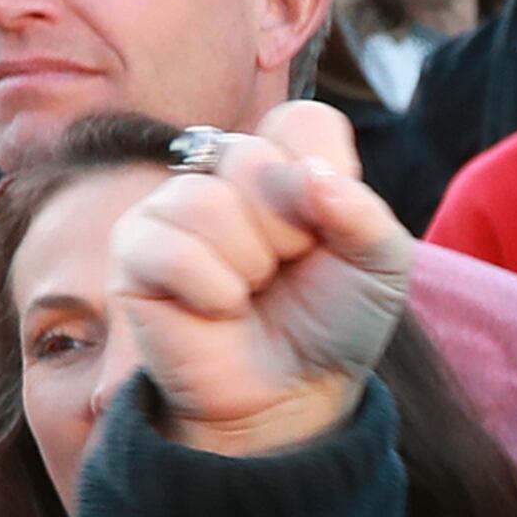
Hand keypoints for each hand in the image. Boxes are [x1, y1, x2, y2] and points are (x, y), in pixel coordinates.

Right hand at [105, 103, 408, 460]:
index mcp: (284, 162)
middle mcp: (222, 172)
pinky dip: (214, 291)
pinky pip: (173, 247)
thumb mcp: (382, 270)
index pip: (304, 122)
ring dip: (252, 265)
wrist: (294, 394)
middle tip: (288, 272)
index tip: (329, 232)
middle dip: (291, 231)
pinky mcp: (134, 249)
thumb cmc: (334, 324)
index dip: (327, 180)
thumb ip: (367, 216)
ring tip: (253, 293)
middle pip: (255, 157)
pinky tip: (219, 310)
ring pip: (209, 201)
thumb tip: (312, 175)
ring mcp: (173, 206)